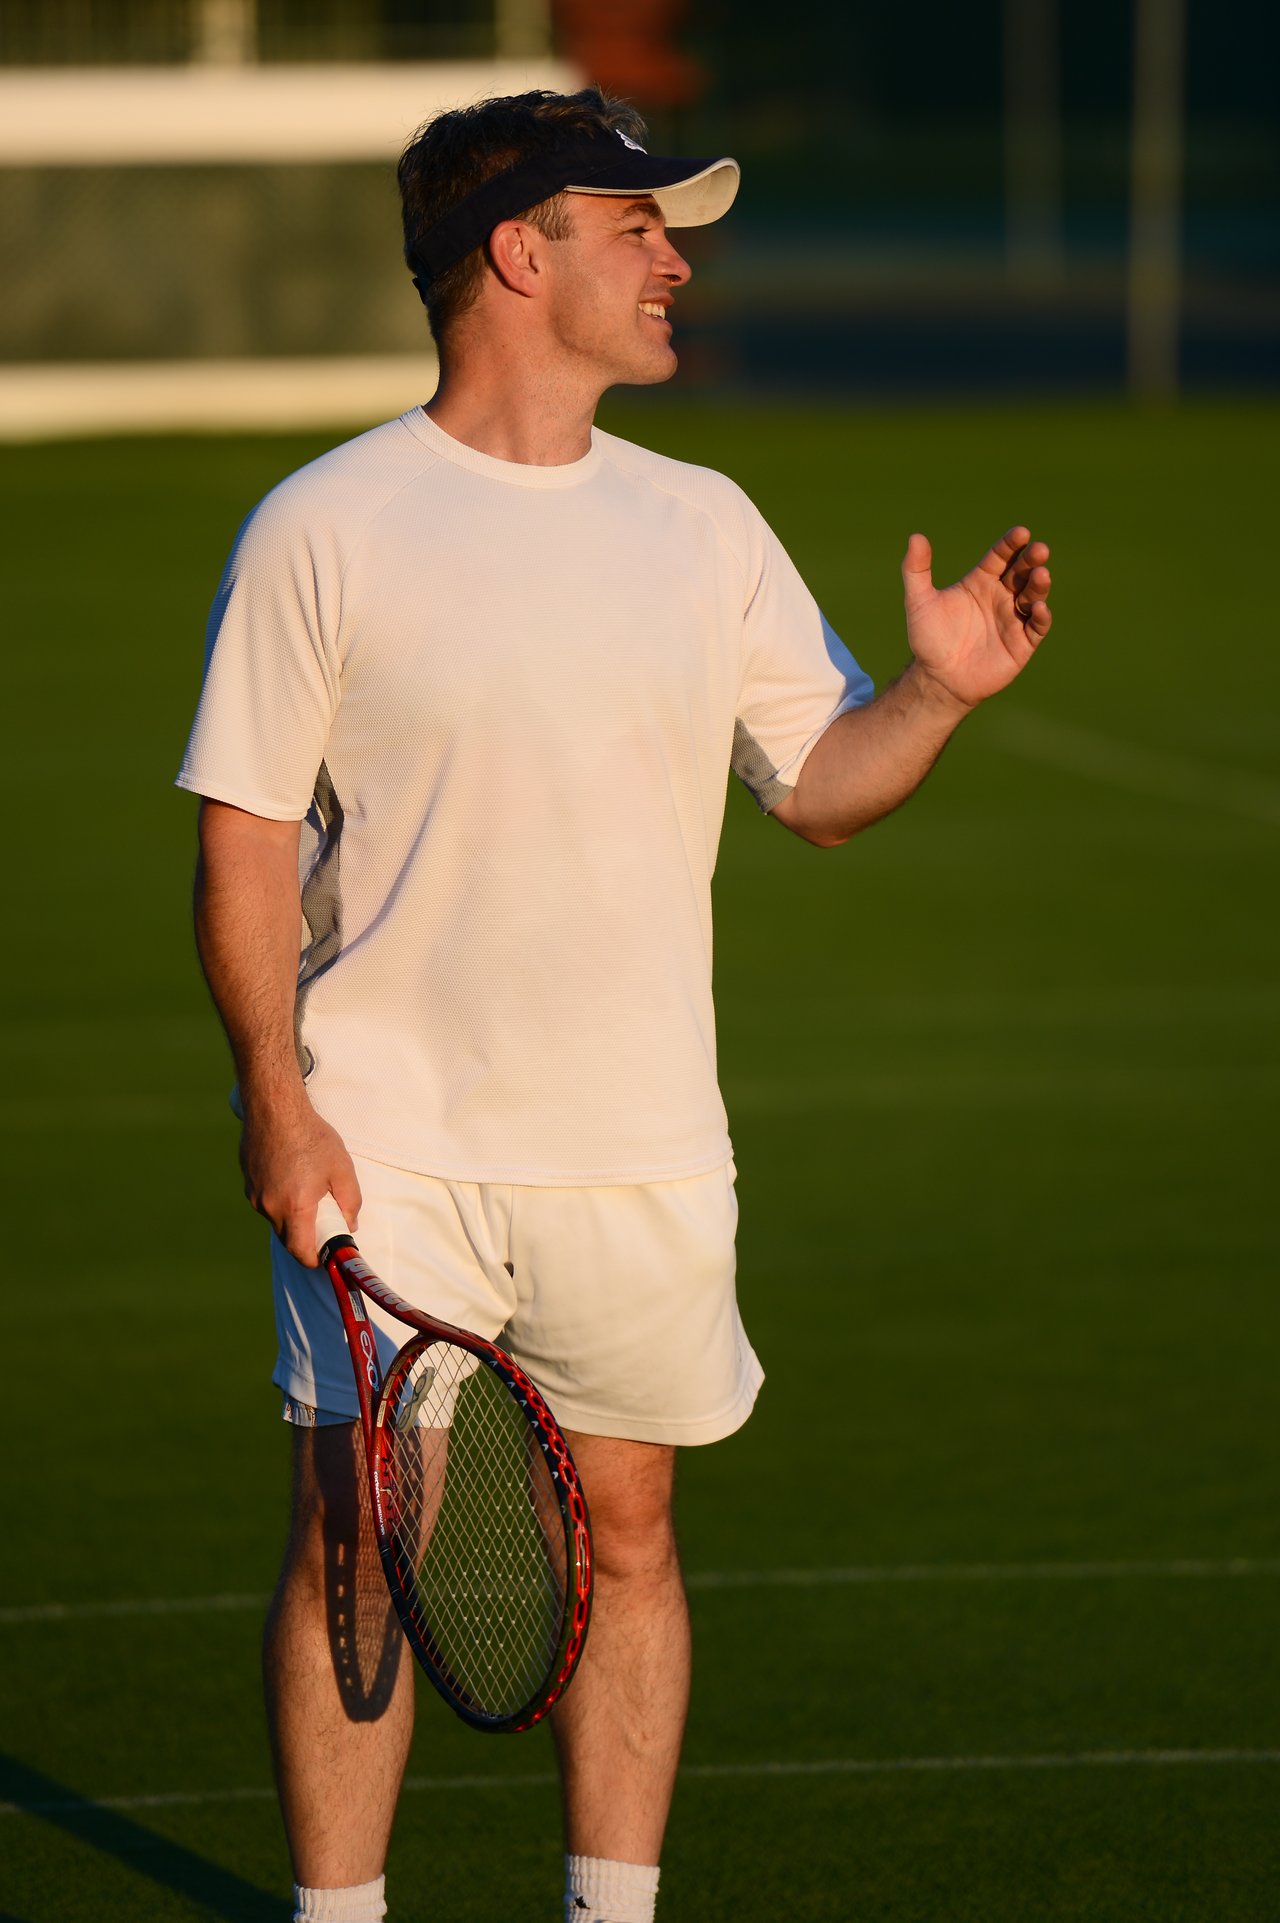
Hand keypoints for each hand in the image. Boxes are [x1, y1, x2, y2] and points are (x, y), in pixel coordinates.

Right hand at [238, 1090, 361, 1266]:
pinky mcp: (247, 1183)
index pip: (302, 1252)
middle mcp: (269, 1206)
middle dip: (307, 1236)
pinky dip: (279, 1198)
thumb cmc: (311, 1136)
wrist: (274, 1107)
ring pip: (276, 1219)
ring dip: (292, 1215)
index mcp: (295, 1207)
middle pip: (288, 1238)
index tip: (328, 1255)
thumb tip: (350, 1226)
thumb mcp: (342, 1169)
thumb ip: (350, 1203)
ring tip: (307, 1187)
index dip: (316, 1259)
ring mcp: (254, 1195)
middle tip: (325, 1219)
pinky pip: (265, 1201)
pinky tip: (290, 1174)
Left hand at [901, 525, 1052, 709]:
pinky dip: (1041, 616)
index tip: (1021, 533)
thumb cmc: (929, 639)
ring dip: (1039, 585)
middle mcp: (1001, 597)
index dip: (1011, 544)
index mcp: (981, 582)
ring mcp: (1013, 619)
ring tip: (1040, 574)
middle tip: (1039, 549)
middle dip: (1032, 560)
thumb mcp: (919, 602)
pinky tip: (1038, 607)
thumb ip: (916, 570)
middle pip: (1021, 573)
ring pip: (1033, 596)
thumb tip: (915, 536)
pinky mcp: (1022, 643)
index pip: (1000, 557)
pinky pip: (1037, 627)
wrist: (938, 679)